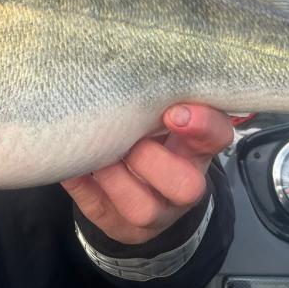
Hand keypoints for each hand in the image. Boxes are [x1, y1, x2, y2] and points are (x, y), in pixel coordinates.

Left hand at [61, 104, 233, 245]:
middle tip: (130, 142)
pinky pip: (97, 210)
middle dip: (151, 160)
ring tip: (96, 153)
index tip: (173, 112)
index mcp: (196, 152)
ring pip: (142, 208)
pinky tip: (71, 165)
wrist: (136, 193)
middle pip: (186, 186)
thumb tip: (133, 64)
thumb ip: (158, 98)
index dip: (202, 125)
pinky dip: (80, 184)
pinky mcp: (116, 223)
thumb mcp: (162, 119)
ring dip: (114, 175)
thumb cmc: (149, 140)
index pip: (217, 138)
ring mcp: (151, 214)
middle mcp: (180, 189)